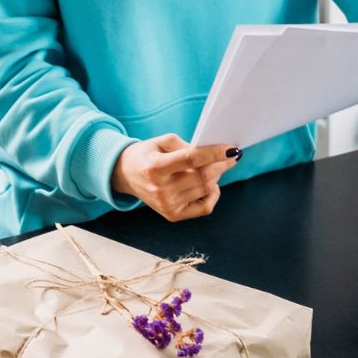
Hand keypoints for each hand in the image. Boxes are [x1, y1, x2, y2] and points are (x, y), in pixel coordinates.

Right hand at [110, 134, 239, 221]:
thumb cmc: (147, 155)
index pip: (191, 159)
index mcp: (155, 168)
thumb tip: (213, 154)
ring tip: (215, 166)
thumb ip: (186, 146)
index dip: (214, 153)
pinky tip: (210, 184)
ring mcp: (167, 206)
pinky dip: (213, 194)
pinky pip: (205, 207)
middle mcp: (161, 190)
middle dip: (221, 165)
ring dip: (216, 176)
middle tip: (231, 156)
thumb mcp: (162, 141)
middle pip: (202, 176)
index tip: (231, 149)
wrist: (126, 176)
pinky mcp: (173, 216)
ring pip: (206, 189)